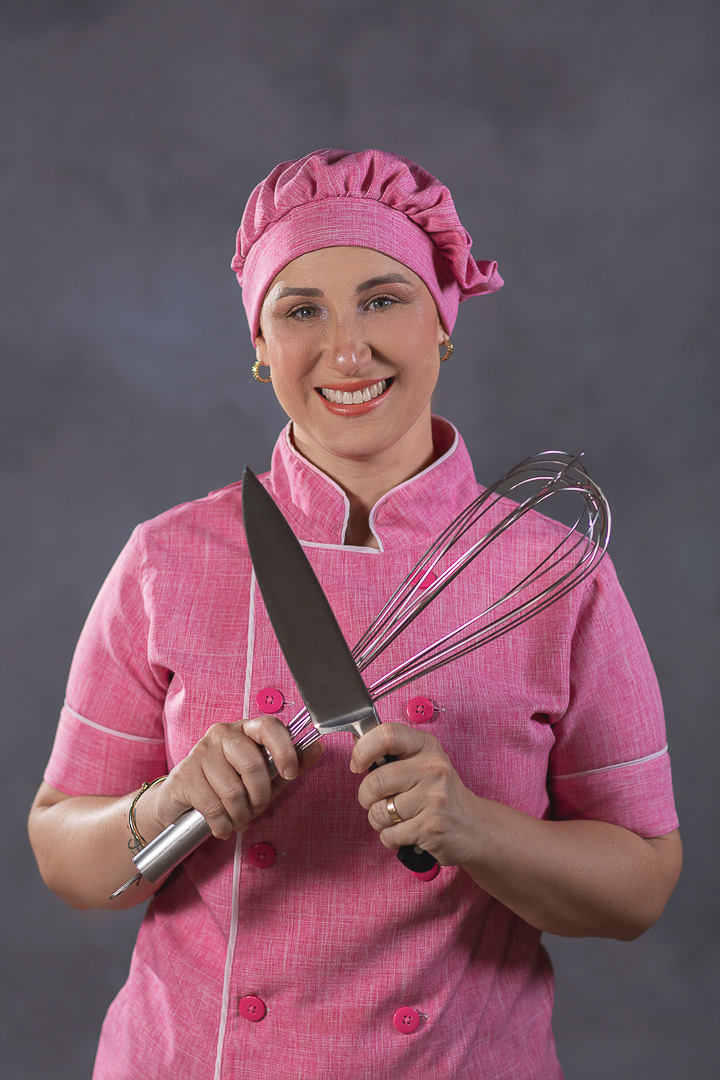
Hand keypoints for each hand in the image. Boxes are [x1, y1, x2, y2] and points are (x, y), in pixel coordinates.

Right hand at [136, 715, 323, 841]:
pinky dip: (223, 825)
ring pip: (233, 791)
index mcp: (244, 729)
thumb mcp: (264, 777)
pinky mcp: (185, 775)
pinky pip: (213, 807)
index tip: (291, 773)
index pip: (268, 726)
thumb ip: (289, 764)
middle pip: (253, 764)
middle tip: (256, 808)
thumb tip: (317, 748)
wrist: (180, 800)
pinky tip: (222, 826)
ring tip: (238, 819)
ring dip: (241, 815)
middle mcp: (222, 734)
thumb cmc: (227, 786)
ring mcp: (201, 752)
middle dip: (260, 796)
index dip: (284, 749)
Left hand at [351, 722, 478, 866]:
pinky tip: (406, 832)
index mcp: (427, 746)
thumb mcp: (423, 762)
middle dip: (366, 797)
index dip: (363, 749)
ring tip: (395, 818)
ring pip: (378, 812)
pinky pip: (389, 835)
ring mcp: (434, 798)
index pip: (387, 734)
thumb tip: (356, 741)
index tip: (357, 764)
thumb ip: (394, 753)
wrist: (474, 826)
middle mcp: (433, 768)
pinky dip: (390, 838)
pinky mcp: (432, 827)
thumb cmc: (439, 793)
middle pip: (376, 780)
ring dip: (378, 821)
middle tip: (376, 800)